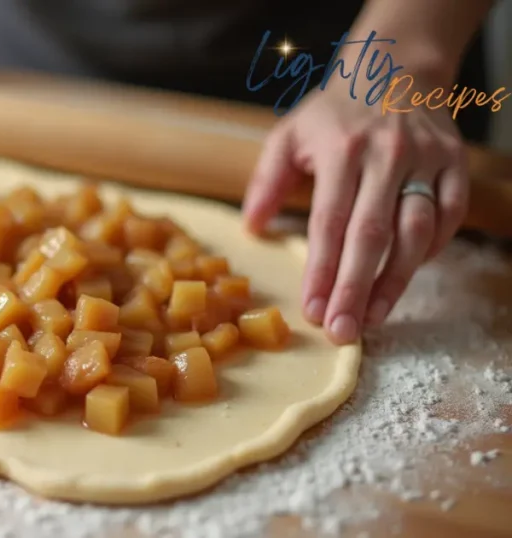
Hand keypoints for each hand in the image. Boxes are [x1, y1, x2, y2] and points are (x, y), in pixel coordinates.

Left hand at [242, 80, 468, 344]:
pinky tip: (404, 279)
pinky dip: (429, 252)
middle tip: (341, 331)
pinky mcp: (455, 163)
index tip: (311, 309)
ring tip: (371, 319)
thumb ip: (267, 180)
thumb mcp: (289, 134)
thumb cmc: (334, 113)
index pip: (330, 222)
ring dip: (394, 282)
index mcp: (342, 150)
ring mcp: (427, 159)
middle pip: (372, 235)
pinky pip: (449, 217)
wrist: (396, 69)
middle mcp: (388, 155)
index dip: (322, 270)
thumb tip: (252, 227)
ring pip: (416, 232)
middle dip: (355, 289)